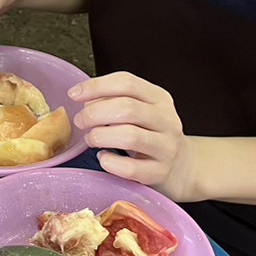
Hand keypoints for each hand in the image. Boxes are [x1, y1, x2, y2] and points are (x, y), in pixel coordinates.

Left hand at [68, 71, 199, 200]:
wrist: (181, 168)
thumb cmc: (150, 134)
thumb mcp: (140, 110)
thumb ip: (115, 100)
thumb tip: (83, 98)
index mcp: (159, 98)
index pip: (126, 82)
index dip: (96, 86)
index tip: (74, 94)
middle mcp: (166, 120)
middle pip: (127, 108)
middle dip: (95, 113)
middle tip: (80, 121)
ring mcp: (166, 148)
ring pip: (129, 136)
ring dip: (100, 136)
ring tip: (90, 139)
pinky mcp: (160, 173)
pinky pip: (131, 168)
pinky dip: (110, 162)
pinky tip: (103, 158)